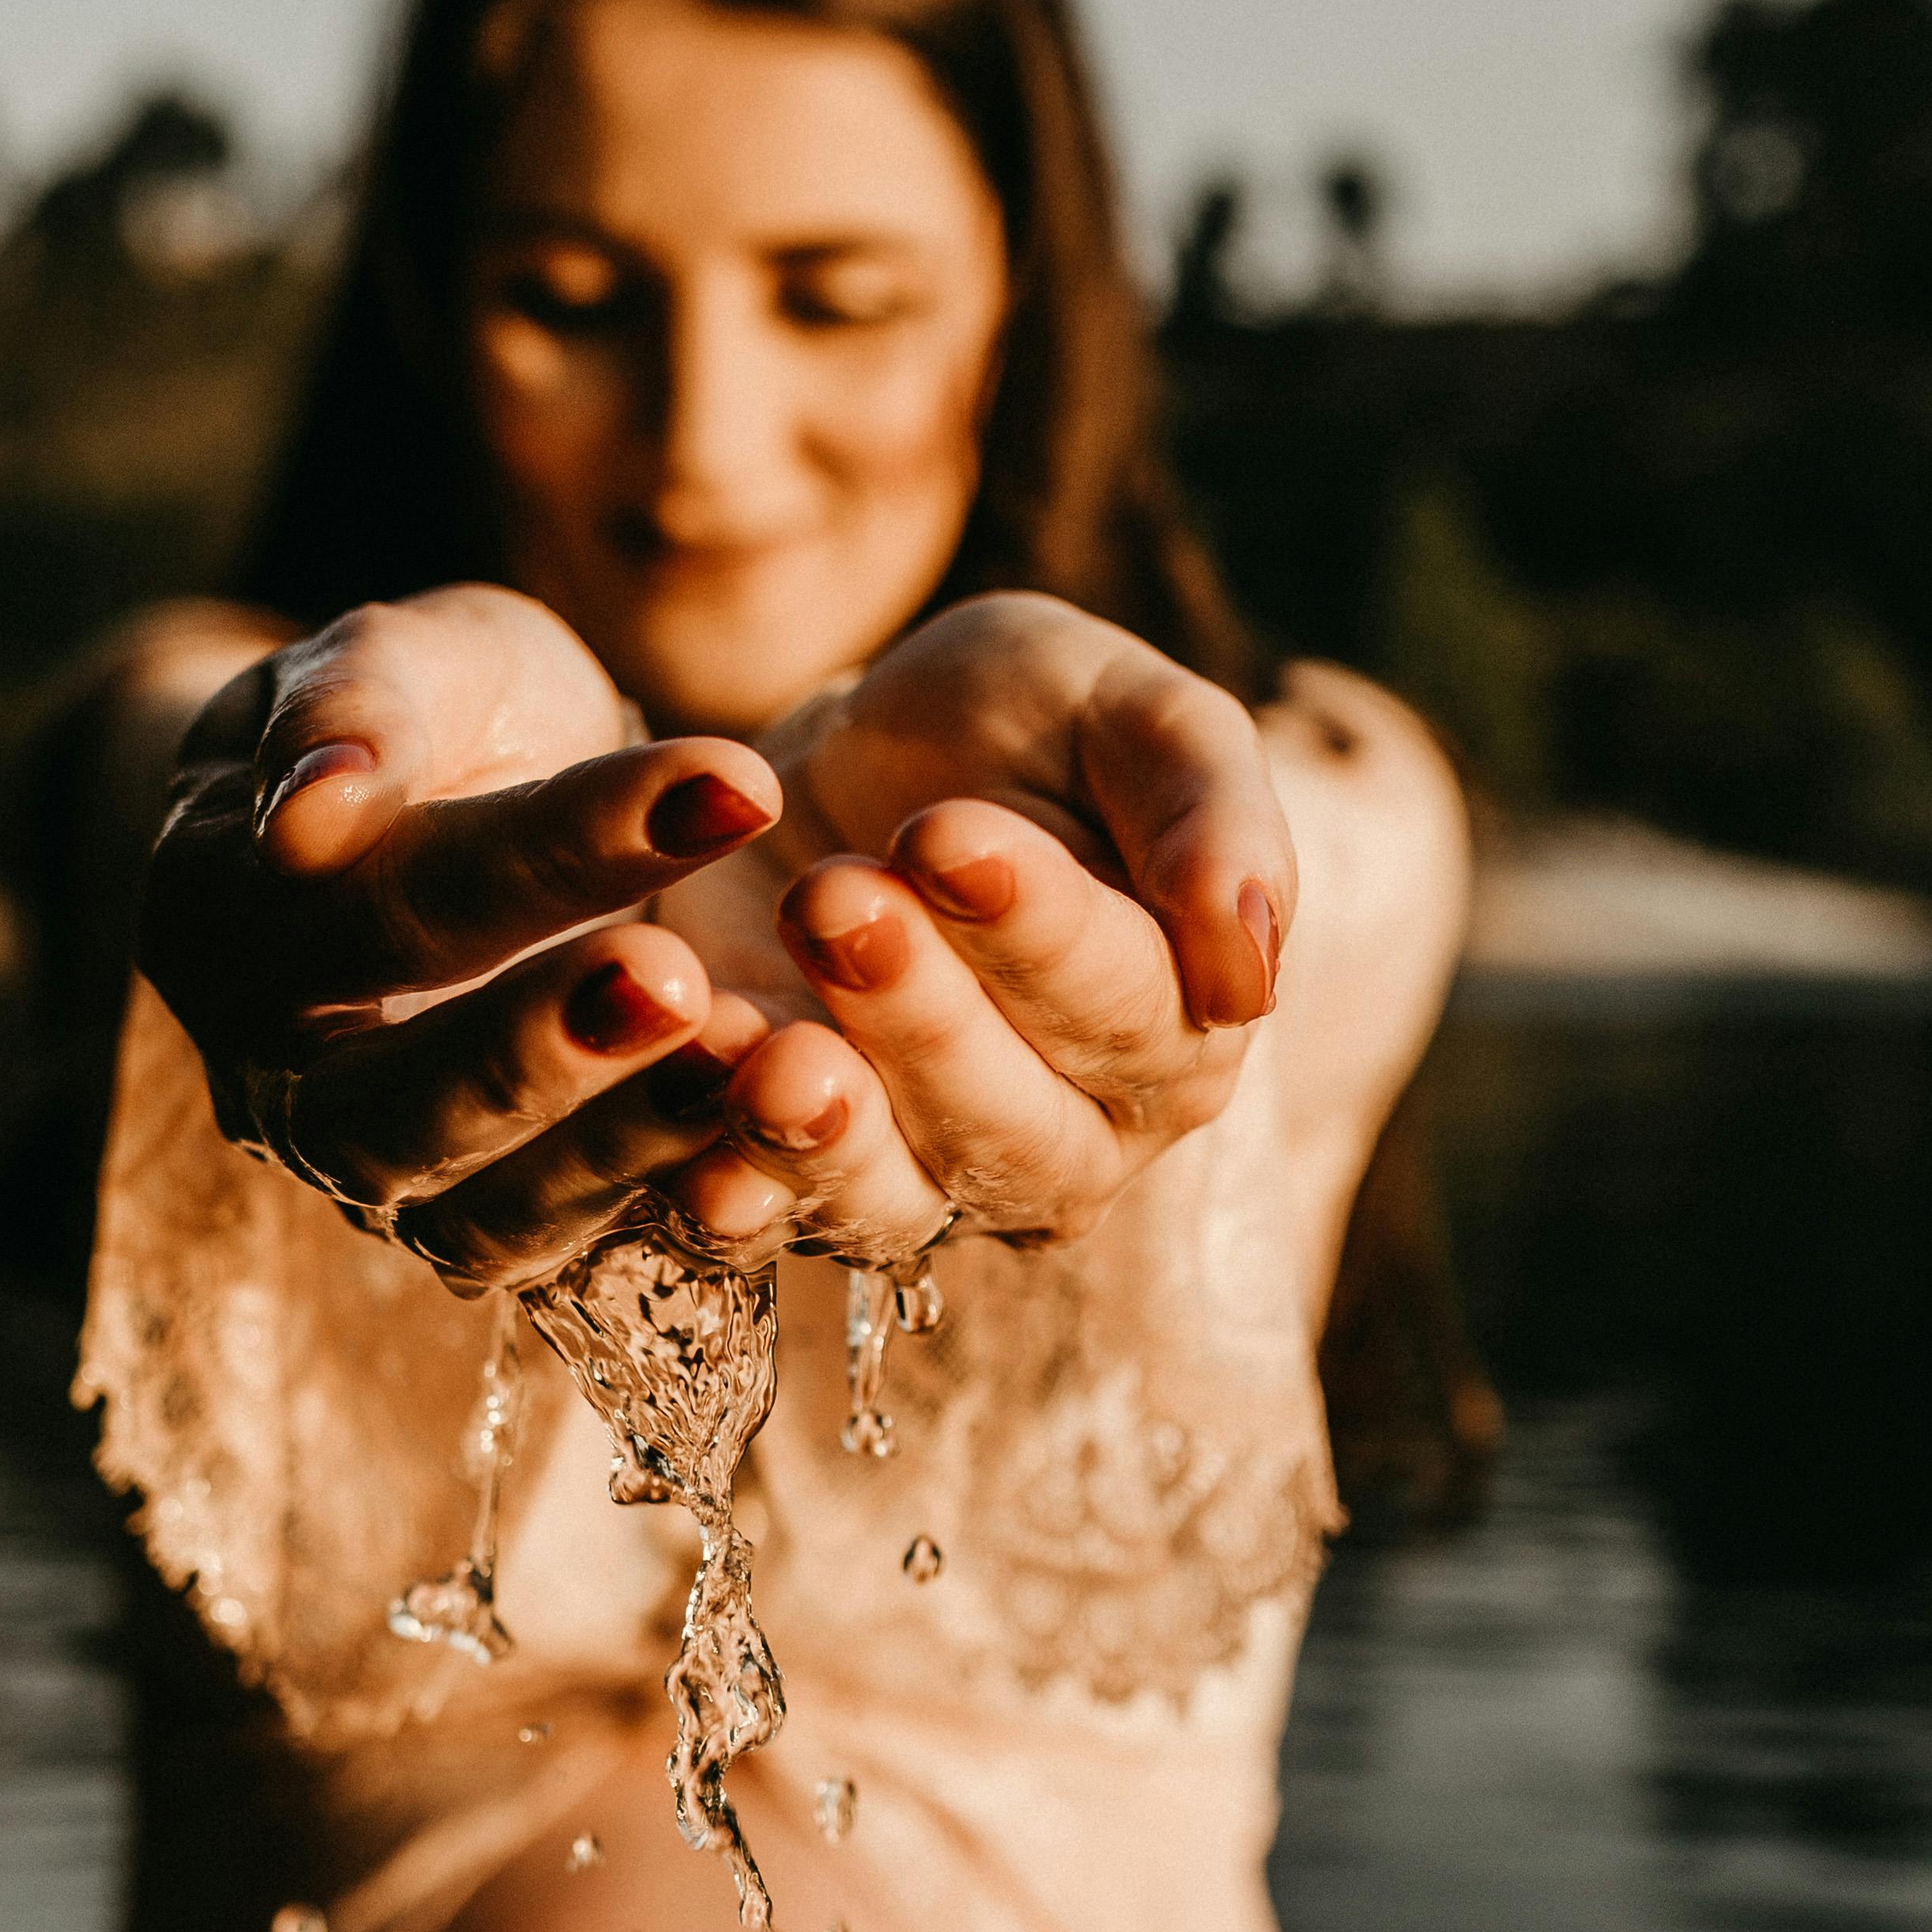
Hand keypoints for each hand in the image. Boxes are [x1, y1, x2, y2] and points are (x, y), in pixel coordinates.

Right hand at [137, 584, 781, 1285]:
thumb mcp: (404, 658)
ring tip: (745, 1064)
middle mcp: (278, 1081)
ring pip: (476, 1215)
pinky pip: (569, 1257)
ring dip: (613, 1149)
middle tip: (684, 977)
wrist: (453, 812)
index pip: (386, 894)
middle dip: (541, 1048)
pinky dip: (664, 1212)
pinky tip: (768, 1137)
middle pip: (390, 1106)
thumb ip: (356, 708)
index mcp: (220, 917)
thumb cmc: (430, 716)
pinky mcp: (481, 1230)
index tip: (728, 781)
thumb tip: (306, 813)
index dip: (551, 845)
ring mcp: (376, 1179)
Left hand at [654, 594, 1296, 1261]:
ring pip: (889, 1202)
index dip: (1041, 933)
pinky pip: (756, 1217)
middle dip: (922, 1020)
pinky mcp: (782, 1179)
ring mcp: (922, 1181)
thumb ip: (1213, 810)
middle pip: (1012, 1127)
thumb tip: (1252, 973)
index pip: (1132, 1010)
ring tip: (763, 1050)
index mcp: (1178, 1031)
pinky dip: (717, 1181)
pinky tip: (680, 1115)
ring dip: (820, 1136)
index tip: (945, 835)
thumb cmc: (1024, 730)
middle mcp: (1065, 1141)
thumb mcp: (1132, 714)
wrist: (852, 753)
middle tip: (834, 898)